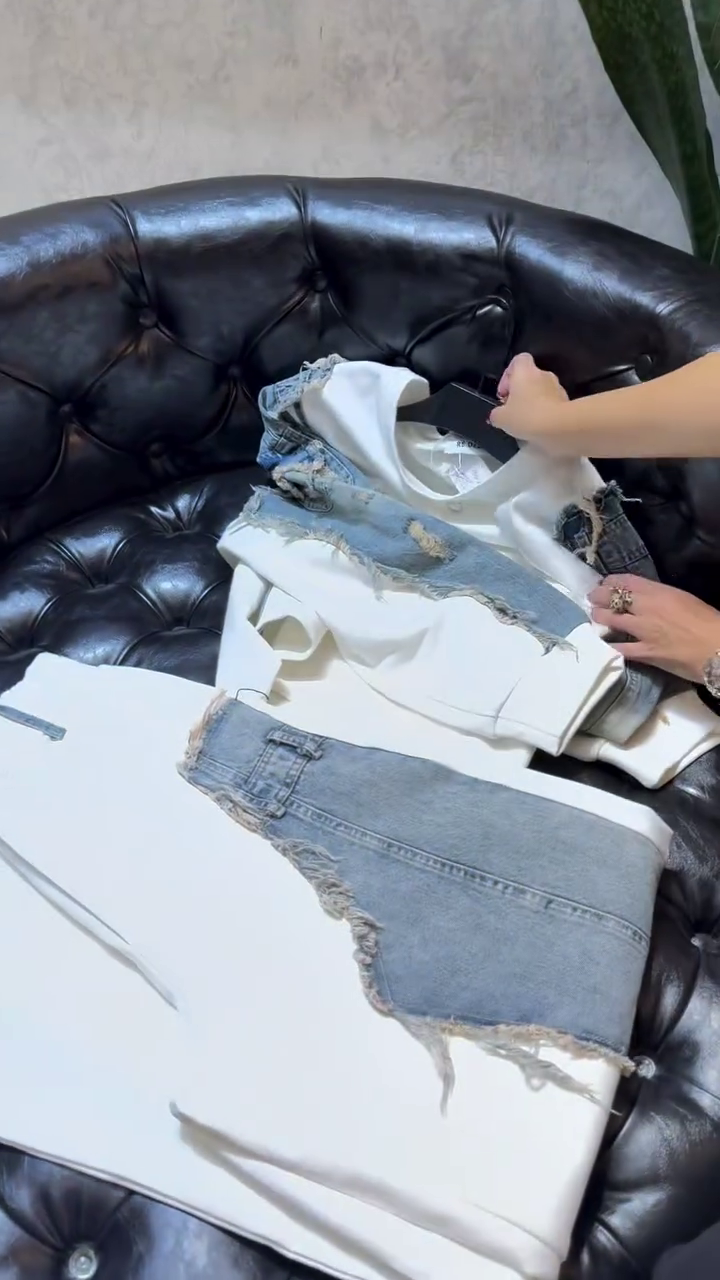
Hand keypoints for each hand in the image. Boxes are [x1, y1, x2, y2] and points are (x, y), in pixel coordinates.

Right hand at [490, 353, 568, 443]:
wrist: (558, 427)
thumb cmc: (527, 416)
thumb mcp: (501, 418)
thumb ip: (496, 414)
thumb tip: (497, 415)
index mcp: (525, 371)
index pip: (518, 360)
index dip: (508, 375)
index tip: (504, 393)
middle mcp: (543, 374)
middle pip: (529, 378)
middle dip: (520, 392)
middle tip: (513, 410)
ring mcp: (557, 387)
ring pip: (541, 391)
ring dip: (533, 402)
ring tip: (526, 421)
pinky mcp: (566, 402)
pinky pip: (551, 403)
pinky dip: (545, 412)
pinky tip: (539, 426)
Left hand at [588, 575, 719, 681]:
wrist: (718, 647)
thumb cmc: (709, 622)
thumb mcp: (684, 599)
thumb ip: (663, 598)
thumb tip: (648, 599)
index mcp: (659, 592)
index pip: (627, 582)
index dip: (612, 581)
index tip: (605, 582)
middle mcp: (646, 608)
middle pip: (614, 598)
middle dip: (599, 596)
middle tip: (592, 597)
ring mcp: (643, 631)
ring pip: (611, 620)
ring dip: (599, 616)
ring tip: (595, 616)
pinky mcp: (644, 653)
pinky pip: (620, 648)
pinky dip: (609, 645)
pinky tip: (603, 643)